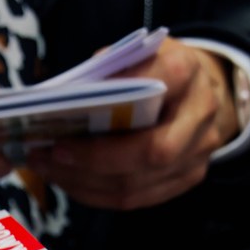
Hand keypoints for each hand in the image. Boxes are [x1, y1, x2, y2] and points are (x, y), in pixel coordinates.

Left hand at [27, 39, 241, 210]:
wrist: (200, 87)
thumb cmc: (154, 67)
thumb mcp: (133, 52)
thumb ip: (106, 70)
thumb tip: (63, 101)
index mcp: (185, 70)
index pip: (151, 86)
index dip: (109, 109)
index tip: (66, 123)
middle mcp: (200, 113)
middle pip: (151, 151)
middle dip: (94, 159)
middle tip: (51, 154)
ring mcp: (198, 151)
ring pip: (138, 183)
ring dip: (85, 182)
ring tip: (49, 169)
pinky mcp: (189, 177)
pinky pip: (138, 198)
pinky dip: (97, 193)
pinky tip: (69, 181)